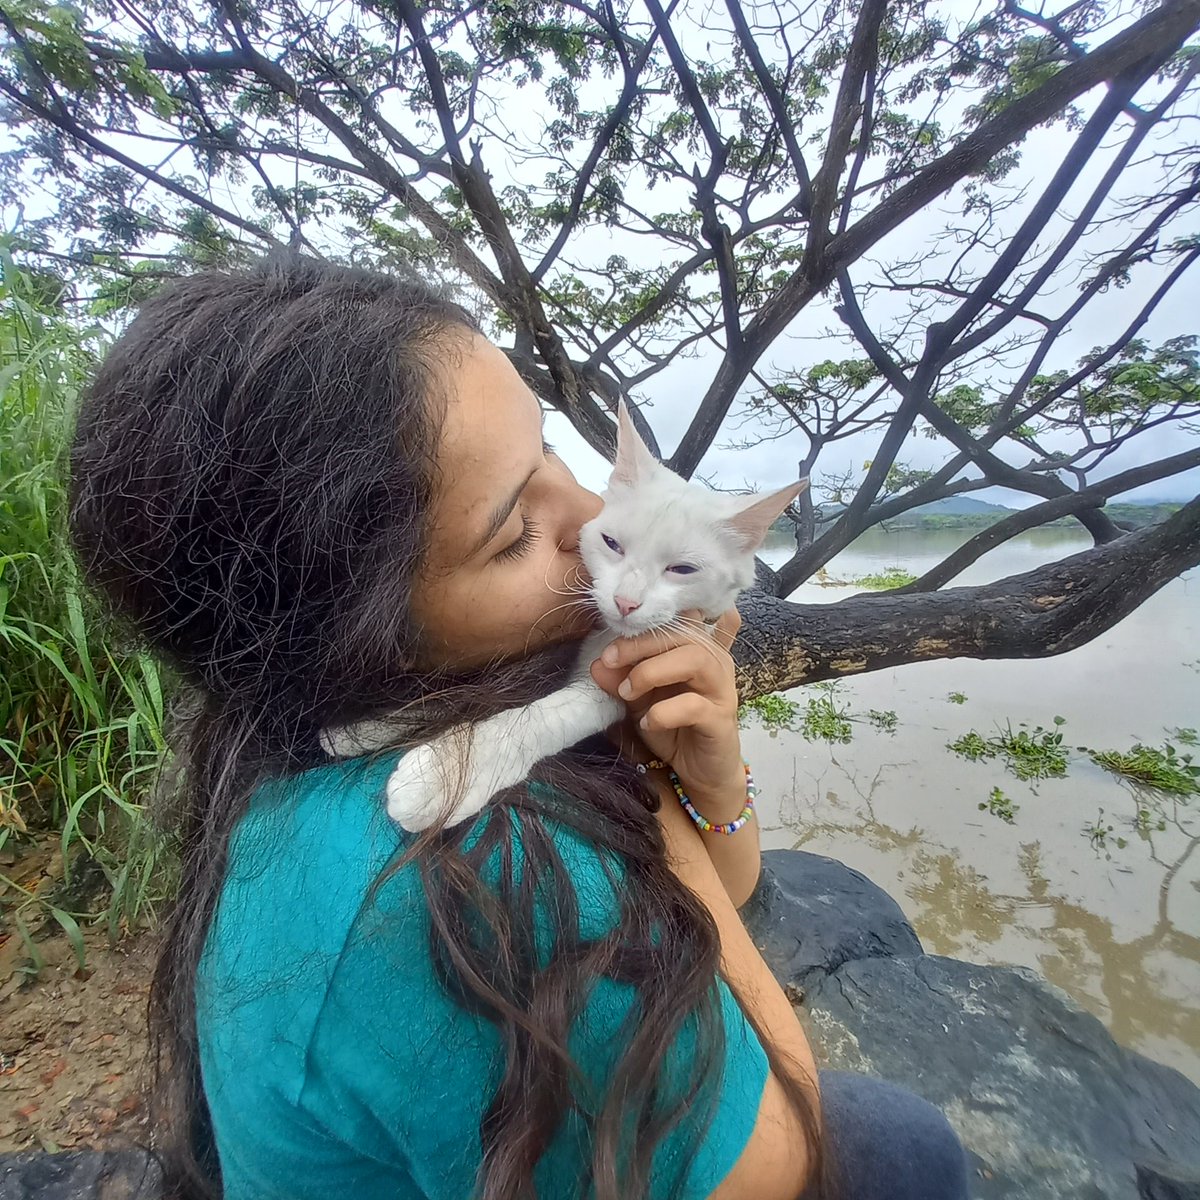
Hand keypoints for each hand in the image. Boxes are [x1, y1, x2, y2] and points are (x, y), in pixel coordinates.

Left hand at [589, 608, 747, 819]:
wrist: (700, 771)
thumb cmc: (674, 727)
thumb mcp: (641, 700)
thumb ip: (622, 680)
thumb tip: (598, 664)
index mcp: (697, 648)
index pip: (674, 620)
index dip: (641, 627)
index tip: (609, 649)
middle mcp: (715, 661)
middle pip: (684, 634)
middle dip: (640, 644)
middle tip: (610, 660)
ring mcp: (722, 689)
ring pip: (695, 660)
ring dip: (653, 671)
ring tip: (629, 692)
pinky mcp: (721, 719)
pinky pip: (694, 705)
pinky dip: (664, 712)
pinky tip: (648, 722)